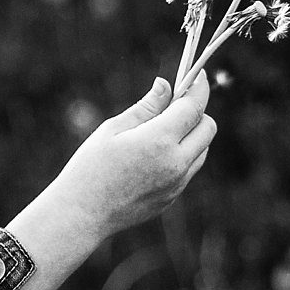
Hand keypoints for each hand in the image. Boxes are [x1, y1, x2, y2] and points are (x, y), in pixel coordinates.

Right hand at [45, 74, 215, 239]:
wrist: (81, 214)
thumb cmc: (89, 167)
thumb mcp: (112, 130)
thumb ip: (145, 107)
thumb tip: (166, 85)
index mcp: (158, 141)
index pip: (193, 107)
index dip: (198, 88)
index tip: (197, 76)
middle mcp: (175, 163)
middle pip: (207, 128)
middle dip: (196, 112)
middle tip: (172, 107)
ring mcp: (177, 183)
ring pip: (202, 150)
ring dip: (190, 136)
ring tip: (158, 134)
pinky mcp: (173, 197)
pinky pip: (189, 169)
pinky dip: (181, 156)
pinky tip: (152, 157)